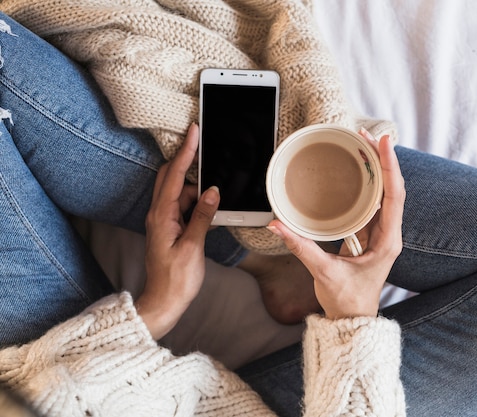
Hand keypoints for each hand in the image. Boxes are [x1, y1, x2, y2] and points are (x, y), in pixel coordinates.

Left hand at [136, 124, 219, 338]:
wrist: (164, 302)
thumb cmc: (176, 279)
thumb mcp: (193, 246)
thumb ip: (203, 216)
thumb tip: (212, 190)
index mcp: (161, 216)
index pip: (175, 176)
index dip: (185, 151)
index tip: (193, 131)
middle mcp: (158, 214)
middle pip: (171, 177)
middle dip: (188, 162)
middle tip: (206, 149)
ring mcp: (163, 221)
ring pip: (180, 192)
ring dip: (197, 188)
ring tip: (216, 191)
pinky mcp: (169, 228)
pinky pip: (183, 206)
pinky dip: (196, 202)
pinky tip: (210, 206)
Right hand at [267, 133, 405, 318]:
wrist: (351, 320)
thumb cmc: (346, 301)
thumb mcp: (323, 272)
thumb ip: (301, 247)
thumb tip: (277, 226)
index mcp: (388, 241)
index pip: (395, 196)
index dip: (390, 168)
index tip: (383, 143)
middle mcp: (388, 234)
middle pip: (391, 189)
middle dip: (381, 160)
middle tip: (366, 135)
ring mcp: (379, 234)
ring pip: (382, 194)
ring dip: (374, 170)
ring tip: (361, 145)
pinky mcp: (368, 236)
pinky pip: (370, 204)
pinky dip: (364, 185)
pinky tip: (354, 171)